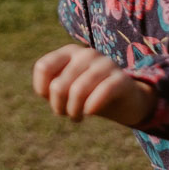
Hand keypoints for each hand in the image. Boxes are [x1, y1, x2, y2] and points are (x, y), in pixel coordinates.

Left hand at [32, 44, 153, 126]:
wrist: (124, 101)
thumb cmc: (88, 95)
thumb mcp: (66, 90)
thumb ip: (50, 89)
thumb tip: (48, 91)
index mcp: (70, 52)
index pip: (43, 68)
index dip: (44, 91)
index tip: (53, 100)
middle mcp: (86, 54)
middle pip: (58, 86)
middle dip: (59, 107)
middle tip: (69, 113)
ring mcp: (105, 64)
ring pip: (77, 91)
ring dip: (74, 111)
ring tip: (77, 117)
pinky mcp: (121, 79)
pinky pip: (101, 93)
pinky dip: (91, 107)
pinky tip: (89, 112)